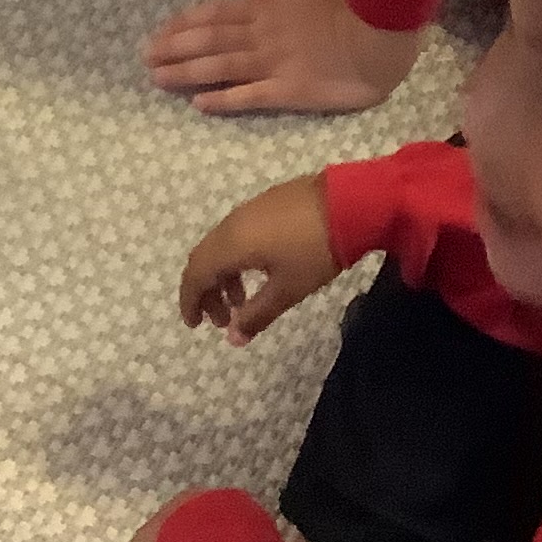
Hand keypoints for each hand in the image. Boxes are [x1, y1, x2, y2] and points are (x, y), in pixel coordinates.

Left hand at [145, 0, 423, 116]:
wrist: (378, 36)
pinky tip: (199, 104)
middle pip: (206, 40)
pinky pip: (246, 95)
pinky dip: (220, 99)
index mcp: (264, 6)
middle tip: (146, 57)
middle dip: (172, 48)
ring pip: (217, 66)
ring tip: (158, 79)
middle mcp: (259, 33)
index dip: (182, 24)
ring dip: (184, 72)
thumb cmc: (348, 10)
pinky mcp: (285, 90)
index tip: (160, 33)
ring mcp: (270, 62)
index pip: (212, 14)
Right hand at [177, 172, 339, 345]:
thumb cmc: (314, 251)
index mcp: (230, 245)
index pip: (195, 275)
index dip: (190, 301)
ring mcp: (248, 210)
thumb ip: (257, 314)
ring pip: (221, 246)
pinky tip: (260, 271)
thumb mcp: (288, 289)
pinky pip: (237, 234)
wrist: (350, 202)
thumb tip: (233, 339)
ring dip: (223, 276)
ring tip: (242, 301)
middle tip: (221, 320)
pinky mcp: (266, 203)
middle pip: (204, 259)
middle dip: (207, 292)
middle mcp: (231, 224)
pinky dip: (237, 259)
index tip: (195, 325)